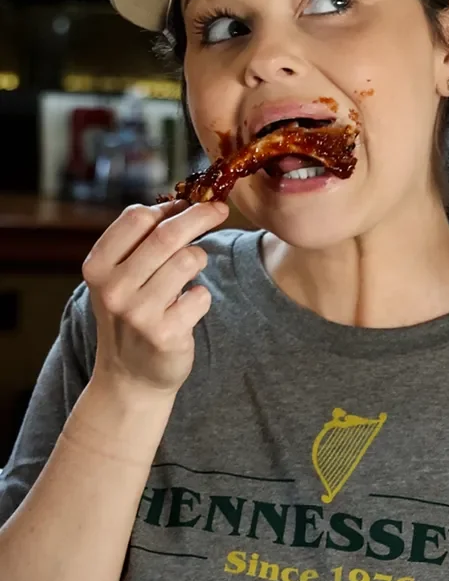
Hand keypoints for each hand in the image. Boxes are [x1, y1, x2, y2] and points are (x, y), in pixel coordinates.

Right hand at [82, 199, 227, 395]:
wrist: (130, 378)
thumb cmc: (131, 316)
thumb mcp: (119, 279)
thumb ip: (140, 244)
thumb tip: (182, 204)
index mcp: (98, 268)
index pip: (136, 218)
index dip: (169, 208)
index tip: (189, 203)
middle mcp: (114, 289)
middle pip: (166, 235)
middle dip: (200, 216)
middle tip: (219, 209)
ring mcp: (140, 313)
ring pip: (188, 261)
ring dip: (199, 260)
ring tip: (191, 273)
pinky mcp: (166, 334)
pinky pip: (201, 295)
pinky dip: (201, 297)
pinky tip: (187, 309)